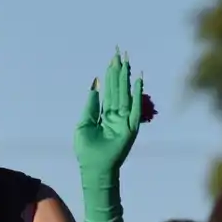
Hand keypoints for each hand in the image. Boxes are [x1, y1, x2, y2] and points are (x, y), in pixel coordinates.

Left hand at [73, 50, 150, 179]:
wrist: (94, 169)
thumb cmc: (87, 150)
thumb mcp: (84, 123)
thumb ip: (91, 105)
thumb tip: (95, 85)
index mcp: (105, 115)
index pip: (109, 90)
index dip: (110, 75)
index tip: (112, 59)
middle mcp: (116, 115)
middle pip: (118, 89)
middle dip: (119, 71)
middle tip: (120, 52)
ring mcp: (124, 120)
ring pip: (126, 94)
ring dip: (126, 77)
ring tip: (127, 61)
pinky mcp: (130, 128)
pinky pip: (135, 107)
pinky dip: (137, 93)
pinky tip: (138, 80)